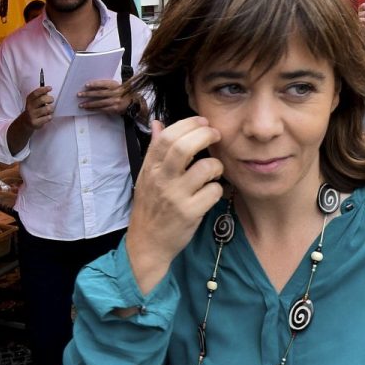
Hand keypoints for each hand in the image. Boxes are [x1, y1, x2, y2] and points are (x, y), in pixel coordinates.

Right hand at [23, 85, 56, 129]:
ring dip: (51, 109)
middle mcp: (30, 107)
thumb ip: (40, 96)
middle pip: (42, 100)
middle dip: (50, 99)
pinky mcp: (35, 122)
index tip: (50, 88)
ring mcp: (32, 115)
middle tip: (51, 100)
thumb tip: (48, 89)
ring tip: (49, 110)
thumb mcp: (34, 101)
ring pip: (47, 109)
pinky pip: (48, 117)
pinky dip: (50, 116)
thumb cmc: (33, 109)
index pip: (36, 93)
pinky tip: (47, 116)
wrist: (26, 122)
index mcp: (29, 100)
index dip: (43, 89)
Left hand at [76, 78, 129, 113]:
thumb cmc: (122, 93)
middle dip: (88, 94)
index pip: (103, 84)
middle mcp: (116, 93)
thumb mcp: (116, 86)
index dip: (94, 84)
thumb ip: (106, 86)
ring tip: (81, 104)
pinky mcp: (114, 109)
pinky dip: (94, 109)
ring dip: (89, 104)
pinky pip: (102, 109)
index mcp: (115, 85)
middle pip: (100, 93)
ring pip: (100, 103)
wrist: (132, 102)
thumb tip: (92, 87)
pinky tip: (88, 109)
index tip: (86, 85)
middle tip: (79, 95)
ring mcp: (115, 101)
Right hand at [126, 117, 224, 293]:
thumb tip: (158, 123)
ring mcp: (175, 197)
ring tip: (213, 171)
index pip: (167, 136)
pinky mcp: (189, 213)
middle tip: (216, 135)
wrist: (147, 242)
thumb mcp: (146, 176)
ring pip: (205, 168)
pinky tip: (211, 192)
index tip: (203, 122)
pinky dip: (217, 189)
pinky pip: (214, 191)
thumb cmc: (151, 207)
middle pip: (184, 147)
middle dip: (205, 135)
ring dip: (216, 165)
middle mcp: (161, 180)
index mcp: (151, 168)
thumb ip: (154, 149)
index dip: (188, 124)